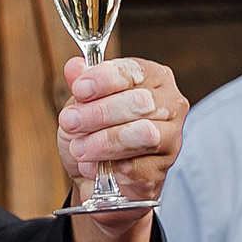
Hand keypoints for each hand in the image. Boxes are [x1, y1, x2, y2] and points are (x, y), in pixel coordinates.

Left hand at [58, 56, 187, 223]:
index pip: (134, 71)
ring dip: (105, 141)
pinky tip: (92, 167)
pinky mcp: (161, 171)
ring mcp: (170, 139)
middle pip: (141, 102)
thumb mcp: (81, 103)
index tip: (79, 89)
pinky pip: (138, 168)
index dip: (105, 79)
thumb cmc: (93, 130)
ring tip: (79, 148)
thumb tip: (74, 67)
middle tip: (70, 121)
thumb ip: (80, 84)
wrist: (95, 174)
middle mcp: (170, 105)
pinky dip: (110, 168)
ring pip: (144, 135)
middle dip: (101, 112)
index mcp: (154, 78)